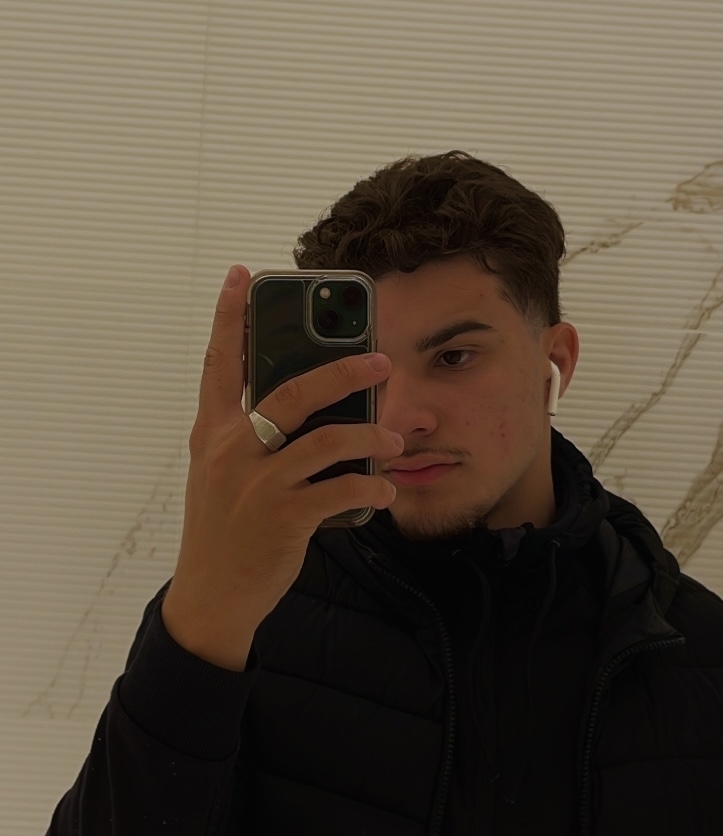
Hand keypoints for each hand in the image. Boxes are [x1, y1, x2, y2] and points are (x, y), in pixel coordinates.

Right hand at [162, 266, 401, 668]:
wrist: (211, 595)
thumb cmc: (223, 528)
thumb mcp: (223, 473)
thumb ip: (253, 436)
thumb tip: (314, 407)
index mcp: (214, 432)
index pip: (219, 363)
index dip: (230, 317)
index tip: (241, 276)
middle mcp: (232, 450)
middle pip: (290, 391)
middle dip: (341, 371)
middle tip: (380, 360)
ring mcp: (256, 484)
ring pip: (325, 440)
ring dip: (370, 438)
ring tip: (395, 444)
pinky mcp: (282, 517)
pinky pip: (339, 491)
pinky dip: (369, 490)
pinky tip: (385, 494)